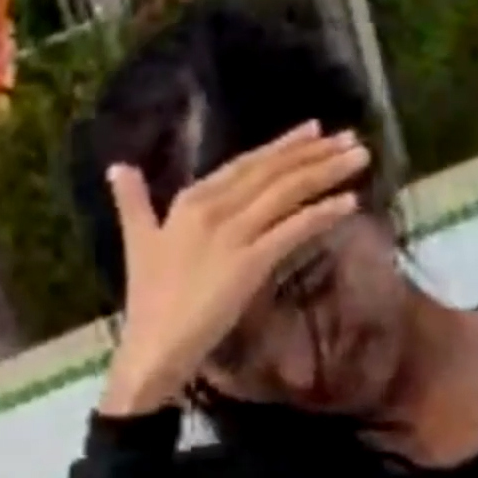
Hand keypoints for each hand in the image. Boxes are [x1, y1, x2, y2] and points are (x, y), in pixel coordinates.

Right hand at [96, 123, 370, 416]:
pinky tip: (349, 203)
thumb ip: (133, 202)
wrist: (153, 345)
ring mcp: (233, 234)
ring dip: (326, 173)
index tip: (314, 132)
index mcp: (190, 200)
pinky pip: (292, 230)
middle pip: (272, 172)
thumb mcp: (137, 241)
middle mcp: (213, 208)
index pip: (245, 164)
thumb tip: (118, 167)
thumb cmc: (148, 300)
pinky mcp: (250, 264)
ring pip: (286, 194)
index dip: (282, 146)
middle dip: (314, 152)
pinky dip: (321, 214)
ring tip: (359, 158)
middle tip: (351, 138)